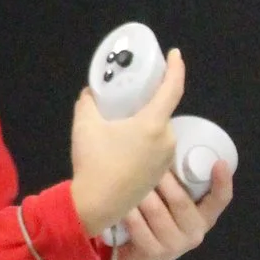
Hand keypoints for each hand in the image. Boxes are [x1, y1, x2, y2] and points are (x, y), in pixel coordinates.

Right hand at [68, 49, 182, 234]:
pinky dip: (144, 142)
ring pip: (158, 131)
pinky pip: (156, 149)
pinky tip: (124, 148)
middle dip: (148, 103)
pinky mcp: (159, 175)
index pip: (172, 88)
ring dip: (145, 124)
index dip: (175, 68)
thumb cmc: (94, 162)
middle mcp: (166, 140)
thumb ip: (88, 102)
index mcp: (154, 123)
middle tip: (130, 99)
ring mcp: (165, 160)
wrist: (96, 205)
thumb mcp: (84, 125)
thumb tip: (91, 93)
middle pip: (162, 112)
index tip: (174, 54)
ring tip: (122, 126)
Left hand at [111, 161, 233, 259]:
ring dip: (141, 191)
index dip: (222, 182)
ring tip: (129, 175)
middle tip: (146, 158)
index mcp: (205, 217)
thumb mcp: (172, 206)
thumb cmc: (156, 223)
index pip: (220, 200)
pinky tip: (118, 199)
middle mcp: (194, 232)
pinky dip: (127, 209)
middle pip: (180, 200)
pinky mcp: (154, 253)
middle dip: (162, 178)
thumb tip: (164, 145)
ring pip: (156, 210)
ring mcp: (175, 244)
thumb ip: (176, 185)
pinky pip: (138, 225)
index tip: (219, 162)